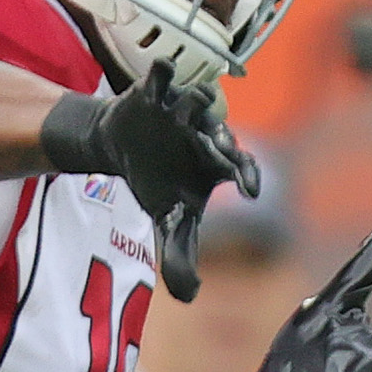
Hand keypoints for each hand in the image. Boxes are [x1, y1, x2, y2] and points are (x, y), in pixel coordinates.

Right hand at [39, 58, 257, 301]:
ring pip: (198, 102)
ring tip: (185, 109)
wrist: (125, 146)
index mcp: (219, 164)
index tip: (246, 192)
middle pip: (220, 134)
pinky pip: (163, 78)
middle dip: (219, 140)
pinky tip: (160, 73)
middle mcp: (207, 133)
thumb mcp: (168, 220)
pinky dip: (162, 75)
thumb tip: (188, 298)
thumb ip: (180, 256)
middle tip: (215, 148)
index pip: (241, 169)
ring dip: (194, 105)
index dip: (245, 177)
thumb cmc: (158, 182)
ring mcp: (183, 110)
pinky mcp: (155, 92)